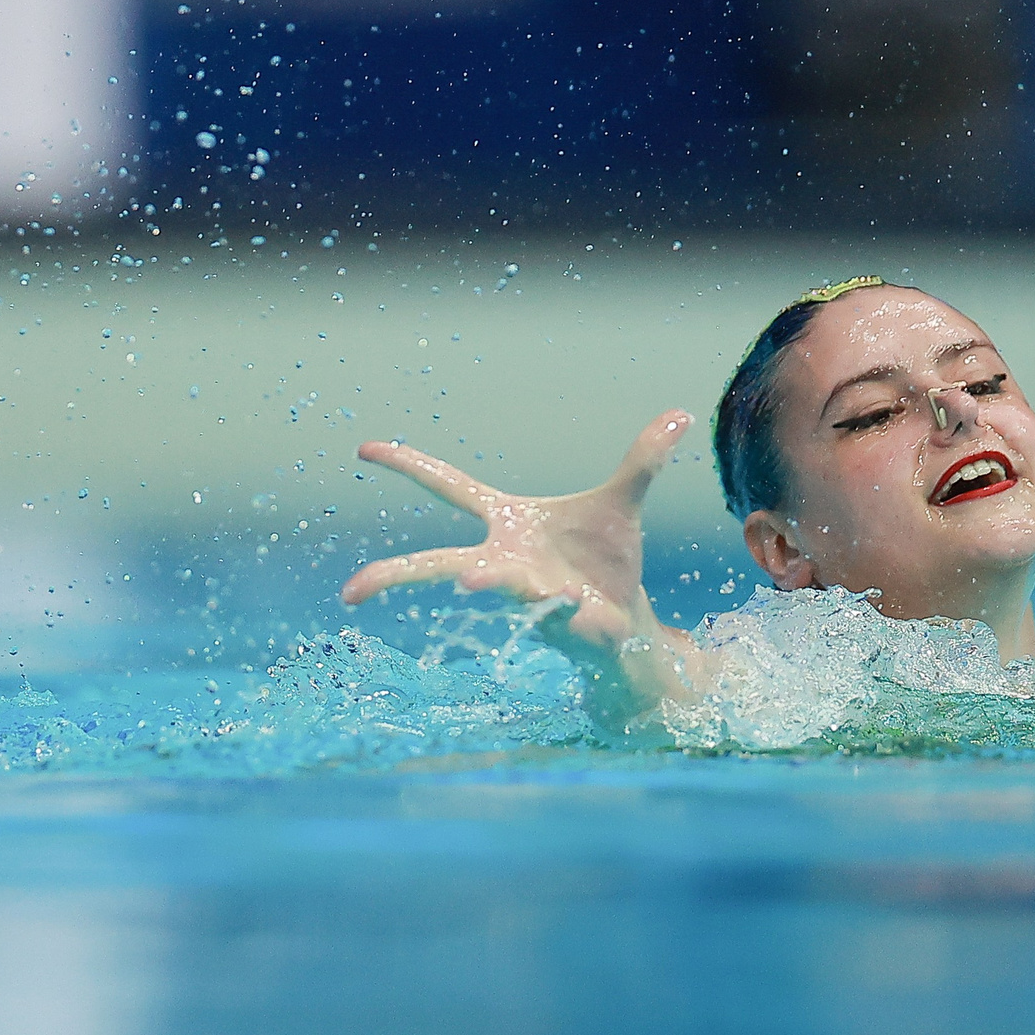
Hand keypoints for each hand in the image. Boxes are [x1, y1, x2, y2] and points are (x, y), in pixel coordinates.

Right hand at [342, 410, 698, 720]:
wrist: (628, 612)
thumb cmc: (603, 557)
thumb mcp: (622, 500)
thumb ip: (643, 458)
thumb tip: (682, 412)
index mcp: (508, 522)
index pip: (449, 488)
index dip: (409, 466)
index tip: (364, 449)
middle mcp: (507, 560)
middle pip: (439, 563)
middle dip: (398, 574)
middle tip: (353, 587)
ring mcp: (530, 593)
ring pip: (498, 588)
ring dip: (489, 582)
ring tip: (473, 581)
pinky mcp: (566, 622)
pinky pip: (562, 614)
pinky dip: (569, 610)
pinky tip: (574, 606)